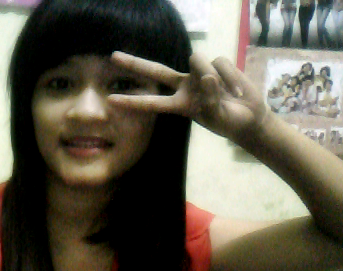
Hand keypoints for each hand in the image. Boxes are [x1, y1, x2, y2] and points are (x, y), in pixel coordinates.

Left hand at [109, 51, 268, 145]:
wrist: (250, 116)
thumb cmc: (230, 122)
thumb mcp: (218, 117)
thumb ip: (211, 100)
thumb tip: (206, 77)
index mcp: (180, 105)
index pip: (152, 102)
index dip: (133, 101)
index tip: (112, 100)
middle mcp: (185, 87)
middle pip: (156, 71)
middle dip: (135, 63)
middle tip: (112, 56)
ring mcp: (199, 75)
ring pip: (198, 61)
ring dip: (214, 74)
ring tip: (229, 94)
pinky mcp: (216, 65)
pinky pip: (220, 62)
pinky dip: (231, 76)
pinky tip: (236, 90)